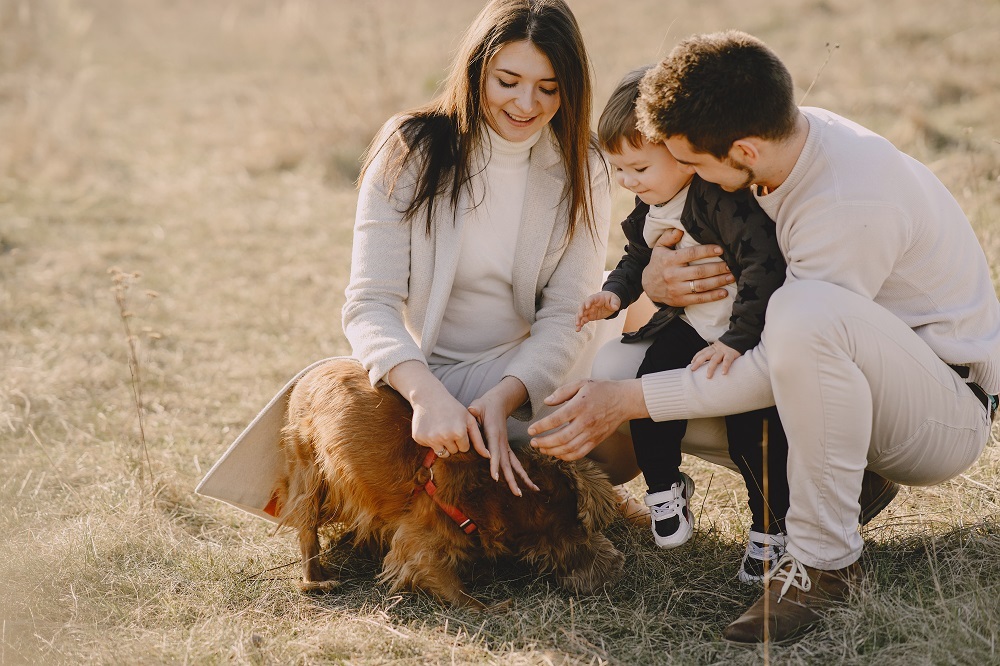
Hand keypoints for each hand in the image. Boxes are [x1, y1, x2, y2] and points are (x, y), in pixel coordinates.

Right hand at [410, 386, 485, 457]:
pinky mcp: (419, 438)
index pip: (464, 448)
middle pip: (453, 452)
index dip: (462, 438)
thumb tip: (488, 456)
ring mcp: (430, 438)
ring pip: (441, 453)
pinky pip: (428, 447)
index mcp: (459, 432)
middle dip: (453, 442)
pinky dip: (430, 440)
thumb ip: (479, 439)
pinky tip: (431, 427)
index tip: (458, 427)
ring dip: (442, 444)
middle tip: (448, 427)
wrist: (429, 397)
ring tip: (441, 428)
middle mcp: (444, 437)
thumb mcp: (469, 420)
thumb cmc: (452, 408)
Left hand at [468, 377, 538, 495]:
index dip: (495, 463)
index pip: (494, 451)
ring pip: (514, 465)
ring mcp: (506, 445)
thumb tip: (472, 410)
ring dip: (522, 478)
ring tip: (530, 491)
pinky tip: (526, 484)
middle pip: (508, 463)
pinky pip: (514, 463)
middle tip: (517, 493)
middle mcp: (502, 442)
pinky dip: (520, 473)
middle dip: (512, 479)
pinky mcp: (506, 447)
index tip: (495, 477)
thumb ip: (474, 410)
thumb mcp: (478, 406)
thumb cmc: (485, 405)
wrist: (498, 402)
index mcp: (494, 434)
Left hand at [527, 378, 646, 460]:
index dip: (541, 426)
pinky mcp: (596, 441)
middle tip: (533, 442)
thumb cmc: (601, 390)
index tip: (530, 430)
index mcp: (580, 406)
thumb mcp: (581, 383)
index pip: (557, 419)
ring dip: (553, 451)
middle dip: (544, 443)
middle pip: (562, 438)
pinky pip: (580, 453)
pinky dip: (566, 457)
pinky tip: (557, 454)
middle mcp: (586, 422)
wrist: (624, 400)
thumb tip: (546, 401)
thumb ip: (562, 392)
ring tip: (541, 449)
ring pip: (569, 449)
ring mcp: (592, 433)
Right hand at [576, 291, 620, 330]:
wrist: (610, 302)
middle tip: (580, 317)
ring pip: (581, 314)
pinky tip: (578, 329)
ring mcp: (589, 310)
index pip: (590, 299)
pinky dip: (580, 324)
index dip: (588, 302)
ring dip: (578, 320)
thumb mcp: (615, 299)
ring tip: (577, 326)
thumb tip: (615, 307)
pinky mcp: (589, 316)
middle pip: (582, 307)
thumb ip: (615, 303)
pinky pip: (583, 320)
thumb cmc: (611, 299)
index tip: (587, 307)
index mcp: (596, 298)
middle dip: (580, 311)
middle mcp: (590, 304)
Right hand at [641, 228, 732, 305]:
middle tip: (731, 265)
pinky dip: (712, 297)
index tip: (721, 250)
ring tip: (731, 277)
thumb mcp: (659, 248)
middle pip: (699, 271)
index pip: (691, 254)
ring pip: (701, 286)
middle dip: (717, 268)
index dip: (707, 251)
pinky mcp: (680, 300)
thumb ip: (669, 236)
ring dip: (718, 282)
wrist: (648, 286)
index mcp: (669, 260)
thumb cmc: (658, 263)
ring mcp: (676, 289)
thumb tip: (681, 228)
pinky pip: (698, 299)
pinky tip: (724, 293)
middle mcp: (673, 275)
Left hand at [690, 341, 741, 378]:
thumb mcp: (720, 348)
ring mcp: (724, 351)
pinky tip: (723, 373)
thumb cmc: (730, 346)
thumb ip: (715, 354)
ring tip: (708, 376)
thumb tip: (709, 364)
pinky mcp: (731, 353)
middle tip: (692, 369)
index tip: (691, 362)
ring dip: (710, 368)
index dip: (696, 356)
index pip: (703, 352)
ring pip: (715, 359)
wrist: (740, 337)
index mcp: (713, 347)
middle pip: (705, 355)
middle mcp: (717, 349)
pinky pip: (727, 360)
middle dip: (698, 362)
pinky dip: (725, 366)